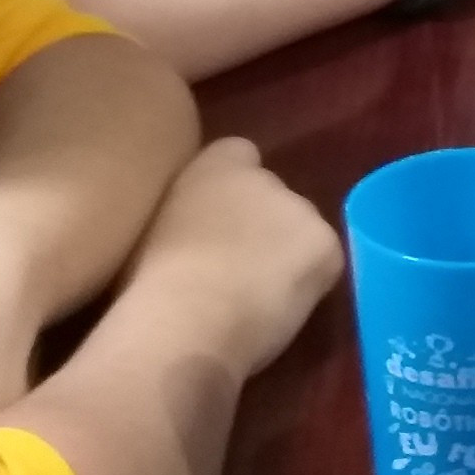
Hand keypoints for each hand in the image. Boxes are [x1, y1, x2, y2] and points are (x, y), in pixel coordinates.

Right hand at [134, 136, 343, 366]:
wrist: (186, 317)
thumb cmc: (148, 283)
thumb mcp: (151, 229)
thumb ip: (182, 214)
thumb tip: (193, 232)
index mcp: (212, 163)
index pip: (237, 157)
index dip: (231, 193)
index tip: (219, 228)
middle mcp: (262, 173)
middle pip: (273, 196)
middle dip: (263, 225)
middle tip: (240, 268)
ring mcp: (298, 206)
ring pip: (301, 230)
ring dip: (287, 253)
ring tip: (258, 296)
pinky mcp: (325, 243)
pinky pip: (322, 263)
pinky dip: (308, 283)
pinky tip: (279, 308)